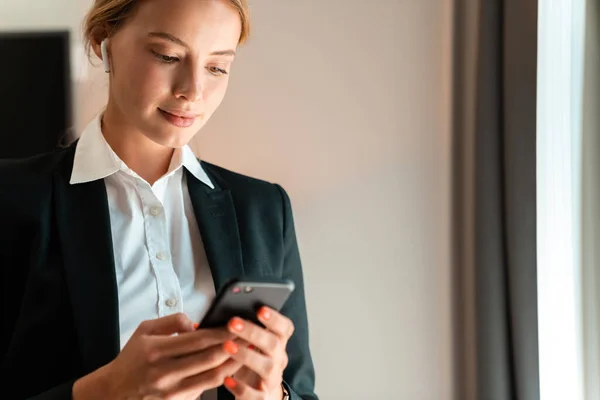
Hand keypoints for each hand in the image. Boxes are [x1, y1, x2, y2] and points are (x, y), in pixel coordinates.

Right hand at [73, 313, 242, 399]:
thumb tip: (197, 323)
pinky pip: (204, 390)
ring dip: (232, 364)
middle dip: (233, 346)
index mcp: (156, 350)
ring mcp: (170, 392)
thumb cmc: (131, 359)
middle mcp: (164, 372)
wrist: (113, 392)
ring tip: (246, 352)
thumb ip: (172, 321)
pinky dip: (220, 379)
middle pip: (209, 359)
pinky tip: (230, 369)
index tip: (236, 325)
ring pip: (212, 377)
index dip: (221, 333)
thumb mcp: (144, 331)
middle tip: (249, 336)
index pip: (198, 340)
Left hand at [221, 306, 293, 398]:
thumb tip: (216, 314)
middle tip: (233, 322)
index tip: (260, 309)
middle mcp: (278, 359)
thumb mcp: (253, 344)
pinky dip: (240, 387)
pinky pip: (254, 394)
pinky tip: (227, 379)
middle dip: (253, 332)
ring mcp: (272, 379)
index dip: (275, 318)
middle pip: (273, 344)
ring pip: (266, 368)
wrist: (261, 392)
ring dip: (246, 356)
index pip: (284, 327)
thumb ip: (243, 330)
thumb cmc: (252, 360)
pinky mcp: (262, 397)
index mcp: (278, 342)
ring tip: (227, 346)